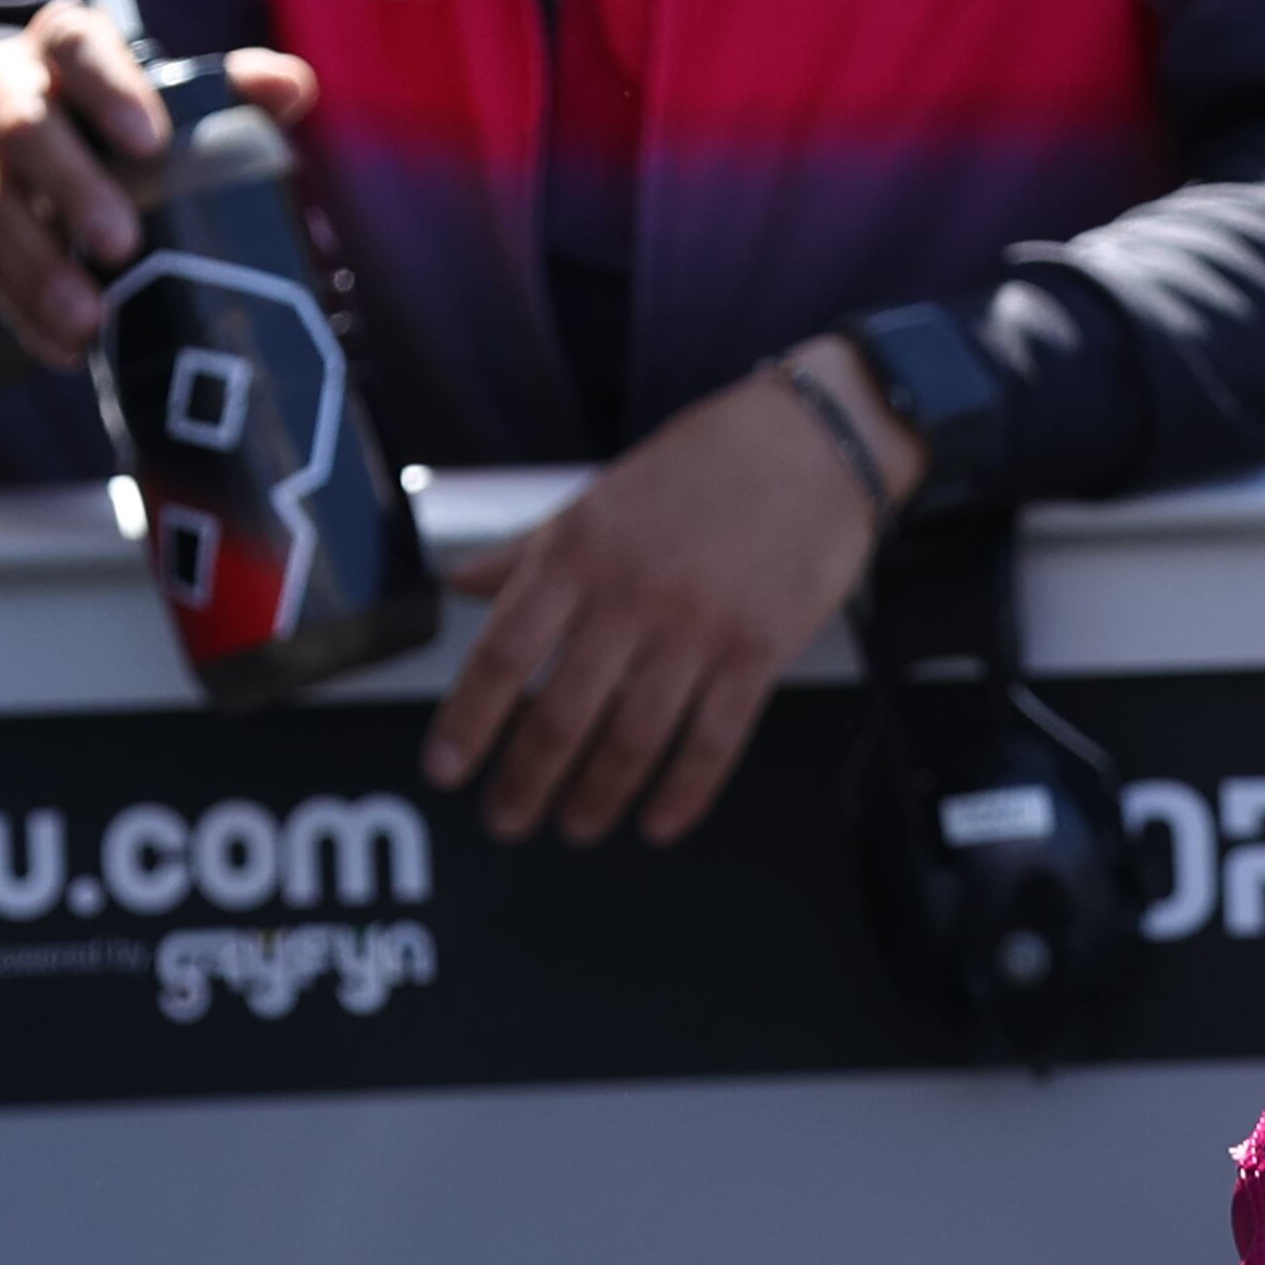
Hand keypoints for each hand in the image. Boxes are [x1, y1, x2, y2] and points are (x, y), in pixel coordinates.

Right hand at [0, 2, 313, 363]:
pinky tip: (62, 347)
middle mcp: (3, 81)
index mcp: (66, 41)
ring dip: (34, 266)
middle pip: (26, 129)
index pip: (81, 46)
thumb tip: (291, 87)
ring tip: (88, 319)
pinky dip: (16, 305)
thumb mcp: (180, 93)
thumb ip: (236, 87)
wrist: (42, 141)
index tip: (153, 143)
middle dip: (71, 189)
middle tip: (123, 245)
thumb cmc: (133, 114)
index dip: (111, 89)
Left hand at [423, 338, 924, 844]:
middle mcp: (631, 591)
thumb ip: (530, 548)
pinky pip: (714, 739)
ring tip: (577, 826)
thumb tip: (460, 584)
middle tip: (508, 819)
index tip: (447, 770)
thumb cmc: (708, 462)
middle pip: (560, 714)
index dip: (469, 723)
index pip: (504, 655)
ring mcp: (699, 623)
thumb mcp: (602, 494)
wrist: (817, 438)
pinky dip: (683, 792)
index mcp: (579, 550)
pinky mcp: (761, 647)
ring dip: (596, 798)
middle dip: (525, 782)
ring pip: (632, 738)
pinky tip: (661, 821)